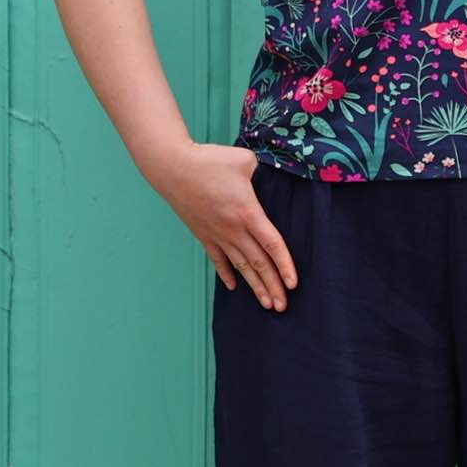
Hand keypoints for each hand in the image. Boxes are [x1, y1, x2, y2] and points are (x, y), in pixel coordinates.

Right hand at [154, 142, 297, 310]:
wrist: (173, 167)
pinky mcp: (203, 233)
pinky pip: (218, 259)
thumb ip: (263, 171)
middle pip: (258, 263)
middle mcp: (233, 229)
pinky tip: (233, 287)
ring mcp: (217, 234)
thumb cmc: (209, 160)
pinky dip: (226, 274)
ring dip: (254, 287)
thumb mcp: (244, 160)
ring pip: (240, 266)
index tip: (293, 283)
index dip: (285, 265)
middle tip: (283, 306)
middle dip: (272, 286)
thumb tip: (272, 174)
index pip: (272, 244)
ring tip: (266, 304)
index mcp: (247, 212)